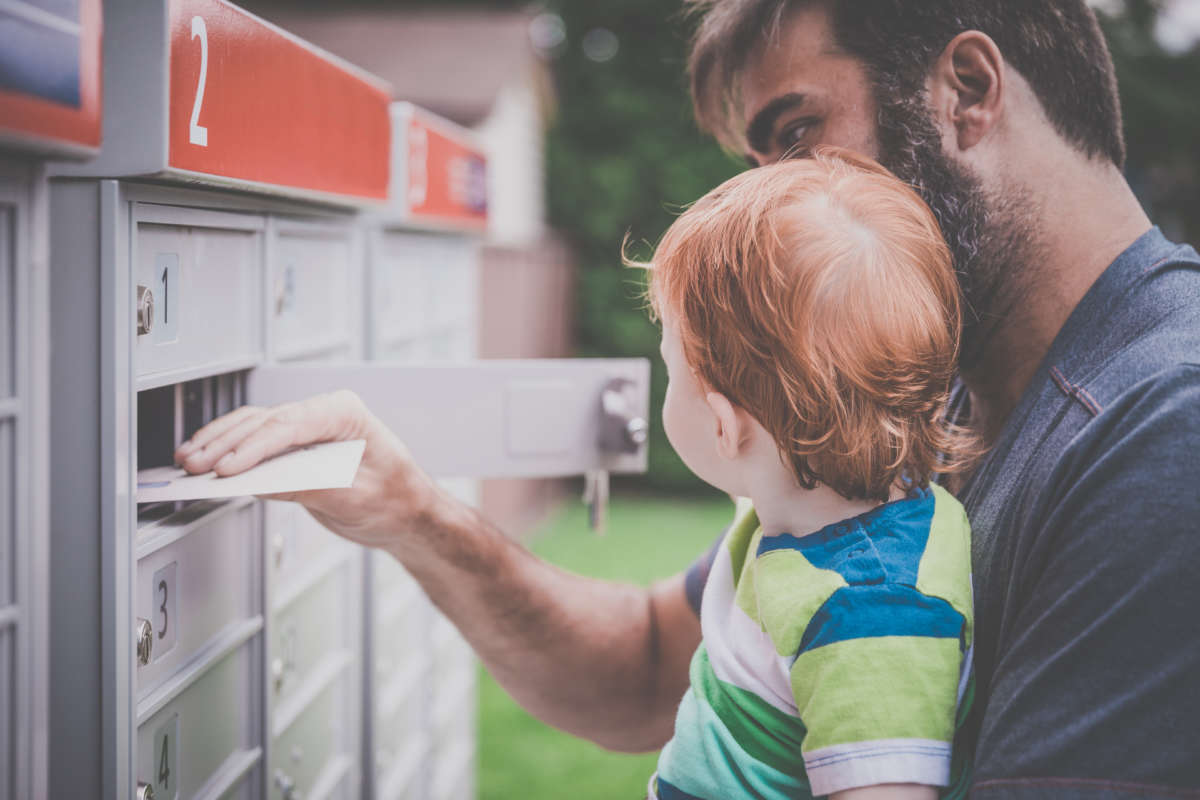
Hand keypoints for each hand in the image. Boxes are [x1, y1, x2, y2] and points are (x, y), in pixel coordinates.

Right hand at [174, 390, 439, 548]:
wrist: (407, 512)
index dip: (253, 447)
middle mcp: (324, 412)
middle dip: (226, 444)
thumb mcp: (354, 496)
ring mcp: (308, 427)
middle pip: (265, 422)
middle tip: (195, 465)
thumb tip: (262, 481)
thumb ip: (308, 485)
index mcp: (345, 412)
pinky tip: (206, 458)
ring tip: (189, 461)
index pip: (289, 425)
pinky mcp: (296, 447)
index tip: (228, 468)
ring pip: (253, 426)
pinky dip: (230, 450)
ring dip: (219, 443)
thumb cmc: (395, 498)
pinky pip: (257, 441)